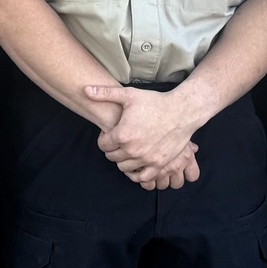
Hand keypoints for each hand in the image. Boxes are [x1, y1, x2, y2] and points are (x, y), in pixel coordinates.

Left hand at [87, 84, 201, 188]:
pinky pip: (142, 177)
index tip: (112, 133)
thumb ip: (104, 94)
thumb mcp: (128, 95)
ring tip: (128, 150)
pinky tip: (137, 164)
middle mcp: (132, 149)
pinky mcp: (158, 164)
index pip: (103, 145)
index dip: (105, 139)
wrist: (181, 111)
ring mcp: (146, 159)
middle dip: (113, 149)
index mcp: (122, 134)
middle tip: (120, 141)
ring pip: (124, 167)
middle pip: (112, 157)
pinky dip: (137, 173)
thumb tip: (85, 90)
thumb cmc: (154, 102)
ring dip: (123, 160)